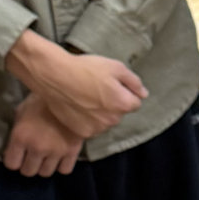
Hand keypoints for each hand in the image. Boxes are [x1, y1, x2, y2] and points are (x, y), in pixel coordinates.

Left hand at [2, 94, 83, 177]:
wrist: (70, 93)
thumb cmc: (42, 100)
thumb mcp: (22, 111)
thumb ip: (18, 131)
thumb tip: (15, 148)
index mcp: (21, 136)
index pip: (11, 164)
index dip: (14, 160)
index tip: (18, 155)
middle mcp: (37, 147)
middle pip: (28, 172)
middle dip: (28, 164)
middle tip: (32, 156)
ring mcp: (56, 151)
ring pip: (45, 173)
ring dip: (45, 166)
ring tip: (47, 156)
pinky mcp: (72, 151)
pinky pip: (64, 170)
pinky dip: (61, 165)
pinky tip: (60, 157)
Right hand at [6, 31, 145, 138]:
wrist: (55, 77)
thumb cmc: (85, 69)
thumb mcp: (115, 67)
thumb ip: (134, 82)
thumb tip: (143, 94)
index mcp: (123, 104)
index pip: (135, 102)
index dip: (126, 92)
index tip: (113, 85)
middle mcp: (112, 120)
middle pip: (119, 113)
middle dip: (113, 103)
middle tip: (97, 88)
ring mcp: (96, 128)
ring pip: (105, 121)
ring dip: (100, 113)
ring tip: (86, 97)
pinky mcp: (82, 132)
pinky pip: (91, 127)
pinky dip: (87, 119)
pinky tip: (79, 106)